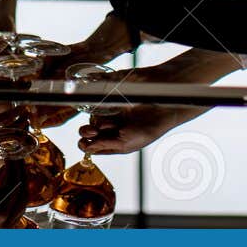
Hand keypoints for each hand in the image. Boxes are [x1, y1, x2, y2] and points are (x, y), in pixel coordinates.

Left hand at [79, 104, 208, 155]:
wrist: (162, 106)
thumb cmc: (149, 129)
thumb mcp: (125, 143)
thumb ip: (105, 145)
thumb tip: (86, 148)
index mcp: (118, 143)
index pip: (95, 146)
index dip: (86, 146)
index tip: (83, 144)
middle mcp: (114, 128)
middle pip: (92, 131)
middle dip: (87, 132)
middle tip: (91, 132)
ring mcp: (114, 113)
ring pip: (94, 117)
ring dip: (93, 121)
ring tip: (101, 124)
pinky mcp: (115, 98)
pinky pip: (99, 102)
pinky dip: (96, 106)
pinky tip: (100, 110)